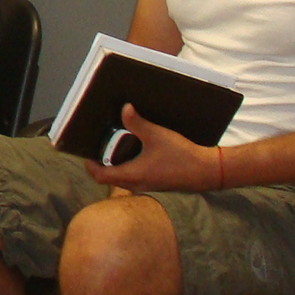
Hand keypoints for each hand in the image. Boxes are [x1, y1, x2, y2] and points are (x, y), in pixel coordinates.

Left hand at [86, 104, 220, 192]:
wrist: (208, 171)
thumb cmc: (181, 156)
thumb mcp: (156, 135)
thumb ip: (137, 123)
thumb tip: (124, 108)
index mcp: (132, 176)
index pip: (100, 177)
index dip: (89, 165)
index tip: (86, 151)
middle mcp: (137, 184)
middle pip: (109, 178)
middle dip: (101, 162)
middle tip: (100, 144)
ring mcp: (147, 185)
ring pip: (122, 177)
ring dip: (116, 164)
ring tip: (116, 144)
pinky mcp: (156, 183)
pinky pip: (135, 177)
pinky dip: (129, 166)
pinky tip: (136, 150)